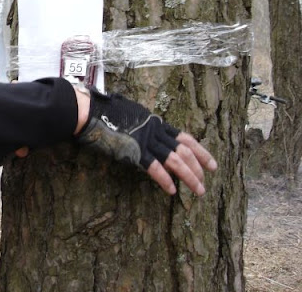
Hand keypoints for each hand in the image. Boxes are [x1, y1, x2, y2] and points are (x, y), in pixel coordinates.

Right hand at [76, 87, 216, 195]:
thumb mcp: (132, 114)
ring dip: (189, 176)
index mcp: (155, 122)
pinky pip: (154, 168)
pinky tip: (172, 190)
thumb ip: (143, 124)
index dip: (201, 151)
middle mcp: (155, 131)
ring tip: (198, 190)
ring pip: (176, 160)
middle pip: (185, 151)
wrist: (90, 111)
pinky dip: (165, 180)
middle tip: (205, 183)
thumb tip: (149, 132)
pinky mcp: (134, 151)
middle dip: (199, 168)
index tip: (211, 164)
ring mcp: (145, 141)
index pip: (185, 138)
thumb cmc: (105, 111)